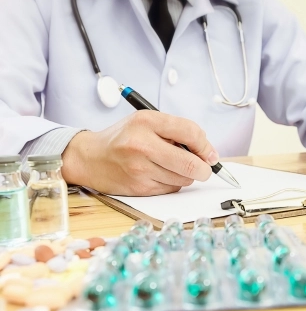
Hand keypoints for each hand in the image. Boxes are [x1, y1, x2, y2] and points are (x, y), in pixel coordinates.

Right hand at [61, 110, 218, 195]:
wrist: (90, 158)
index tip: (210, 155)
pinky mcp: (139, 188)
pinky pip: (170, 189)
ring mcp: (140, 169)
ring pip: (183, 179)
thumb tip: (207, 152)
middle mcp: (142, 144)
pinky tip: (160, 175)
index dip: (206, 146)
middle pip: (191, 163)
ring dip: (186, 176)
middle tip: (205, 169)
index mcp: (146, 121)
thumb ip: (175, 131)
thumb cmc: (122, 139)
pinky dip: (172, 184)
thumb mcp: (146, 122)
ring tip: (172, 167)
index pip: (190, 132)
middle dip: (204, 169)